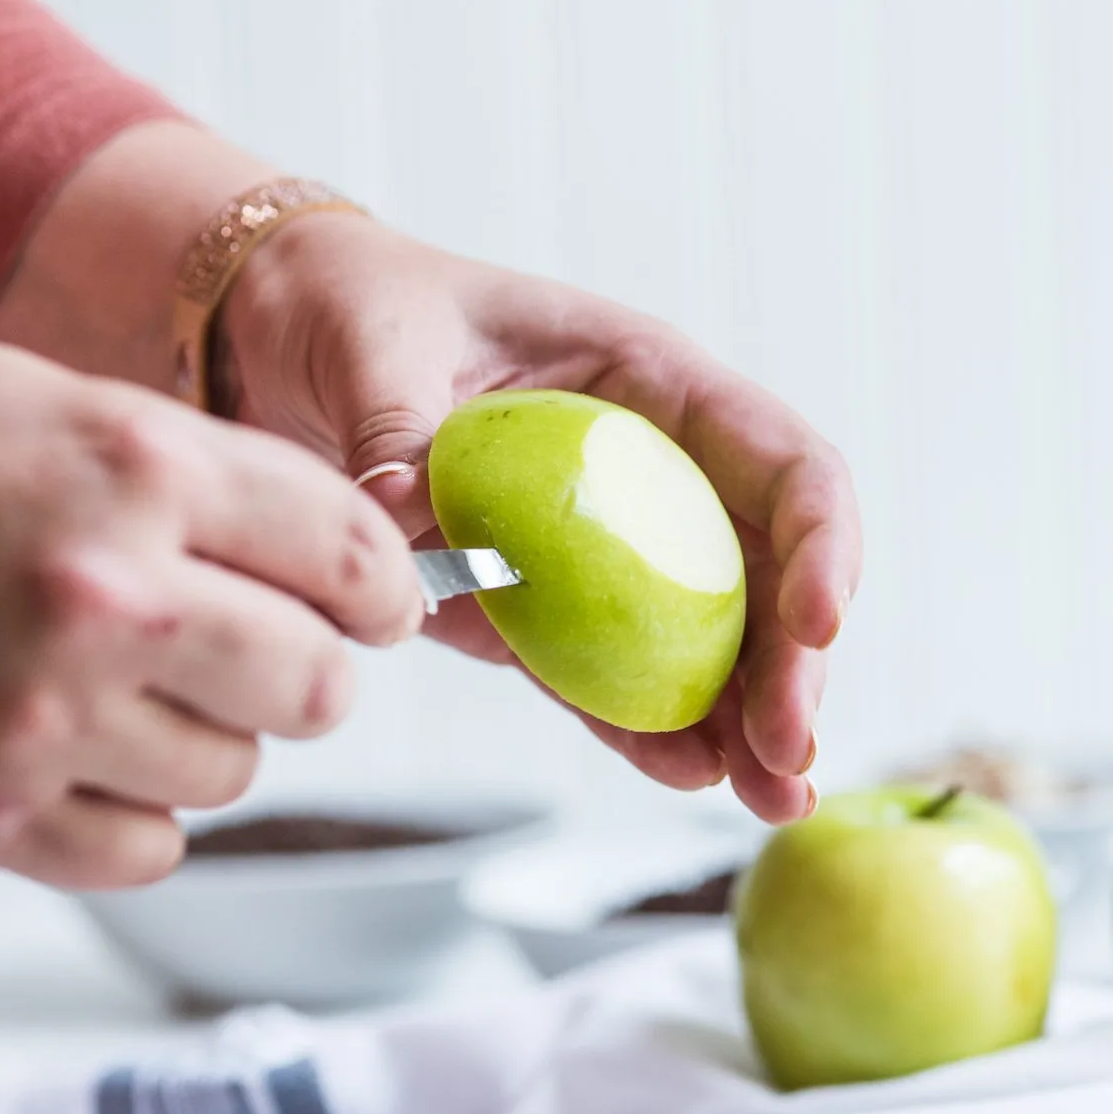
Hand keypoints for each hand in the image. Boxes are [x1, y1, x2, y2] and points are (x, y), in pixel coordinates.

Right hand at [0, 337, 420, 885]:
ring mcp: (42, 718)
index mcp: (132, 468)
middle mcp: (106, 597)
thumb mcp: (51, 407)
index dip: (382, 588)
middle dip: (306, 669)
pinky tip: (76, 751)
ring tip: (123, 684)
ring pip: (237, 773)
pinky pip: (151, 849)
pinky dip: (133, 812)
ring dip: (207, 736)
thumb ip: (205, 486)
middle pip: (322, 687)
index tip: (373, 603)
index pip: (352, 556)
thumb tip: (347, 575)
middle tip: (257, 646)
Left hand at [222, 214, 860, 820]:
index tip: (816, 625)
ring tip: (772, 804)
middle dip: (791, 669)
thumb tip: (394, 504)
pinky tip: (688, 777)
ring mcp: (608, 551)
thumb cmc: (360, 309)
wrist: (292, 348)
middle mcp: (654, 474)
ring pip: (710, 645)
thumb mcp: (379, 346)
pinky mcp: (546, 612)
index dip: (820, 544)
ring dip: (744, 725)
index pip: (782, 466)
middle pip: (765, 577)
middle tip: (787, 759)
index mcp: (652, 385)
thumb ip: (398, 426)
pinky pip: (612, 679)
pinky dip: (648, 730)